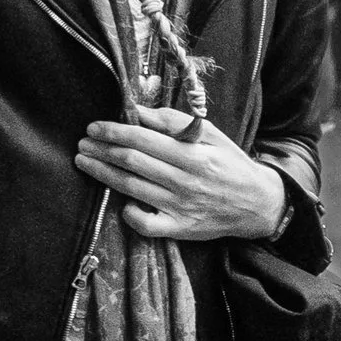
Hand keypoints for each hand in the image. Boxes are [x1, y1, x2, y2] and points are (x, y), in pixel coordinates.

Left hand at [76, 104, 285, 242]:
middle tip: (82, 144)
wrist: (258, 203)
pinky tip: (121, 202)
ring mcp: (180, 207)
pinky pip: (146, 224)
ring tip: (85, 163)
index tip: (94, 127)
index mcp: (192, 154)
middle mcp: (184, 181)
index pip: (143, 140)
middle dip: (101, 151)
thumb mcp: (210, 134)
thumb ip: (173, 122)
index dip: (113, 132)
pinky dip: (129, 213)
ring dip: (103, 174)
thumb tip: (138, 111)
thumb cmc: (231, 164)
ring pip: (131, 188)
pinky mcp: (180, 228)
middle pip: (131, 162)